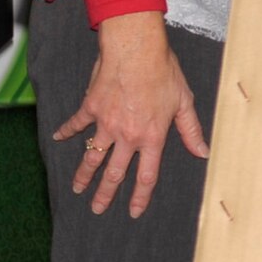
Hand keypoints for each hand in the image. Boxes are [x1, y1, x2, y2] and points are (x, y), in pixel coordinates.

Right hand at [51, 10, 207, 216]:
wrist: (136, 50)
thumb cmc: (164, 72)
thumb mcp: (184, 101)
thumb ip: (191, 130)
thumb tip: (203, 152)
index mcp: (152, 136)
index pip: (146, 175)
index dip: (140, 197)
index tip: (134, 212)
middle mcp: (127, 135)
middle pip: (114, 173)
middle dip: (105, 195)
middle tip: (97, 209)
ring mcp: (106, 123)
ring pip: (92, 156)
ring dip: (83, 175)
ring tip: (77, 189)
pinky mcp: (91, 108)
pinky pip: (75, 124)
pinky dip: (66, 132)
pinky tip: (58, 139)